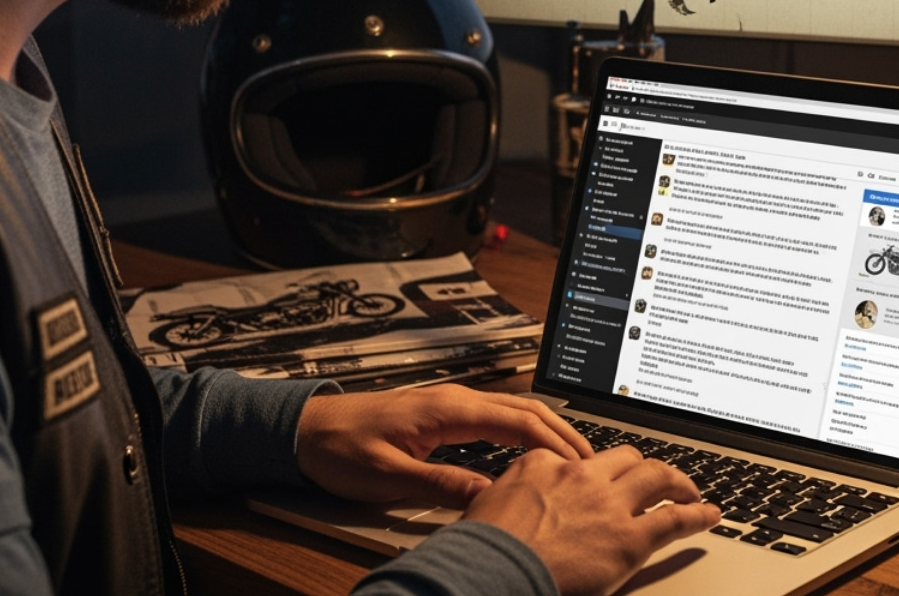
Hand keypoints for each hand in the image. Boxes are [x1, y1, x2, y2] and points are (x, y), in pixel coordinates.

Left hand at [295, 385, 591, 505]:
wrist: (306, 429)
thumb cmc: (341, 447)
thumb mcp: (389, 476)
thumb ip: (441, 485)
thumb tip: (488, 498)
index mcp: (449, 410)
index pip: (519, 422)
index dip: (555, 443)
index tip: (581, 464)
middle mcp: (456, 400)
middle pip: (525, 410)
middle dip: (563, 433)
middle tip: (592, 460)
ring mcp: (450, 404)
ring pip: (513, 411)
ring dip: (546, 429)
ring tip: (571, 455)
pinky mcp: (442, 415)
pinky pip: (495, 417)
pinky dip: (523, 430)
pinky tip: (527, 451)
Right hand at [463, 444, 720, 595]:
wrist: (488, 573)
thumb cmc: (482, 550)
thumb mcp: (488, 503)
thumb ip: (513, 493)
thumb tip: (518, 500)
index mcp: (544, 464)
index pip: (579, 459)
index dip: (594, 472)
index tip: (601, 481)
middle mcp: (581, 476)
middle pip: (625, 458)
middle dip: (643, 466)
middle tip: (655, 479)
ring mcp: (608, 504)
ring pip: (656, 476)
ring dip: (677, 481)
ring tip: (689, 490)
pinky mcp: (629, 537)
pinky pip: (674, 518)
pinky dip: (697, 513)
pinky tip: (709, 513)